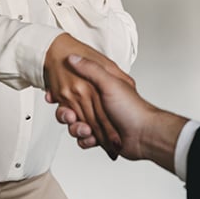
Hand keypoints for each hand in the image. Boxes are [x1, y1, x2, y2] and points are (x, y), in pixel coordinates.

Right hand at [54, 54, 187, 172]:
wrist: (145, 133)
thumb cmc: (131, 107)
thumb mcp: (110, 82)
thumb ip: (91, 69)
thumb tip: (73, 57)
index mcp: (98, 89)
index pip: (74, 89)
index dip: (62, 94)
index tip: (53, 97)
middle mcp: (98, 105)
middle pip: (72, 109)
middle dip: (68, 115)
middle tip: (70, 117)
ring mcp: (99, 122)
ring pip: (75, 125)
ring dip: (76, 130)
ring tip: (84, 130)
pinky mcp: (100, 138)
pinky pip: (84, 139)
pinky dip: (85, 141)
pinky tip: (90, 139)